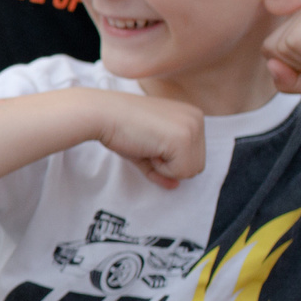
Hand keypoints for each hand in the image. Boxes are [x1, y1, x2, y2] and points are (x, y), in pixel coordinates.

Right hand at [92, 92, 206, 188]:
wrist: (103, 115)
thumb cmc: (121, 128)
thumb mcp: (147, 148)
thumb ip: (163, 166)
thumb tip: (175, 186)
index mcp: (191, 116)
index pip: (194, 156)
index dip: (167, 159)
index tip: (148, 142)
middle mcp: (197, 119)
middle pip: (197, 165)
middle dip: (169, 165)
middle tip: (147, 145)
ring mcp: (192, 128)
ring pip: (191, 171)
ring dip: (165, 167)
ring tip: (147, 146)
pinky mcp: (183, 139)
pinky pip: (180, 173)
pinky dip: (160, 169)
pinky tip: (147, 148)